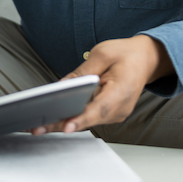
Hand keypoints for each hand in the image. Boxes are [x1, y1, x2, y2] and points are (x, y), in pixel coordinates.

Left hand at [34, 34, 171, 133]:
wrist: (145, 59)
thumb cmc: (125, 54)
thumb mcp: (102, 54)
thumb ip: (81, 72)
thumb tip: (61, 87)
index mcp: (122, 91)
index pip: (99, 108)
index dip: (81, 118)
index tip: (66, 126)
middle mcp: (120, 108)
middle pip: (88, 119)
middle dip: (61, 123)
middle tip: (36, 127)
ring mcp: (115, 114)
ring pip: (86, 121)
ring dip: (63, 122)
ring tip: (38, 125)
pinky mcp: (108, 114)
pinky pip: (88, 117)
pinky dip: (71, 117)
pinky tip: (52, 118)